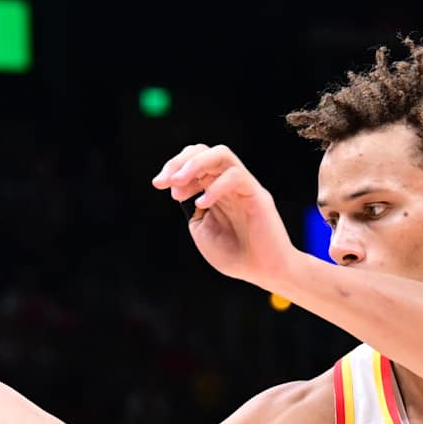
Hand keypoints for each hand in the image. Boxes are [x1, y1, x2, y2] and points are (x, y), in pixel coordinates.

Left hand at [153, 144, 297, 289]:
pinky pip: (236, 176)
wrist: (263, 272)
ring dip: (195, 164)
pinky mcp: (257, 194)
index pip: (194, 162)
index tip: (158, 184)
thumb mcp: (202, 232)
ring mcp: (243, 186)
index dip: (173, 168)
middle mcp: (228, 183)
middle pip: (204, 151)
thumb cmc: (235, 255)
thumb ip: (191, 211)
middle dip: (179, 162)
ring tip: (178, 183)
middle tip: (163, 181)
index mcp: (214, 190)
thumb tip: (180, 191)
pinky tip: (202, 205)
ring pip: (221, 154)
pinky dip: (216, 187)